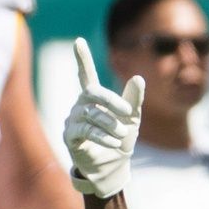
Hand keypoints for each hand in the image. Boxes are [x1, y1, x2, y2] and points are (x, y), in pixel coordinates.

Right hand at [64, 38, 143, 198]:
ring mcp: (73, 119)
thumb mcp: (132, 119)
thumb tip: (138, 77)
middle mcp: (81, 105)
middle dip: (112, 100)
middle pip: (92, 92)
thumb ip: (134, 100)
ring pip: (92, 114)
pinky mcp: (70, 136)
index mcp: (95, 98)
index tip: (78, 41)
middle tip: (128, 112)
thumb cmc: (121, 140)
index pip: (86, 74)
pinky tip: (114, 143)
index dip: (82, 59)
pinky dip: (103, 136)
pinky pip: (86, 130)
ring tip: (122, 134)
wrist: (113, 167)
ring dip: (111, 124)